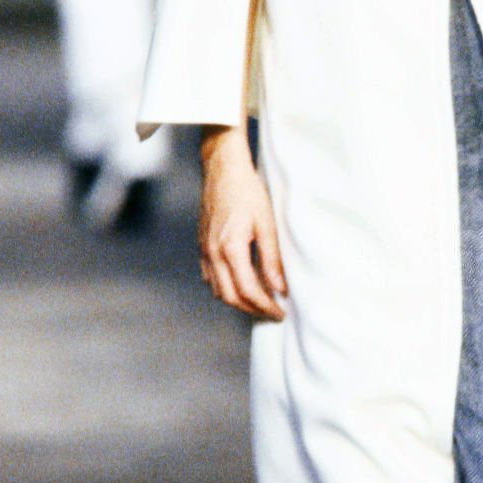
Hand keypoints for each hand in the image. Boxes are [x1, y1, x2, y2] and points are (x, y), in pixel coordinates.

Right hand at [198, 127, 287, 318]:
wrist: (222, 169)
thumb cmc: (247, 191)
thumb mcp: (267, 224)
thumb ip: (272, 259)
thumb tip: (279, 288)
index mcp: (230, 248)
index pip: (248, 291)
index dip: (266, 306)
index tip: (281, 312)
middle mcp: (212, 253)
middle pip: (230, 297)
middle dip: (253, 310)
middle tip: (273, 313)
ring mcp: (204, 251)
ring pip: (218, 290)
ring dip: (239, 302)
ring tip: (261, 302)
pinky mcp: (202, 246)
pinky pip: (210, 278)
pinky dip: (226, 288)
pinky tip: (241, 286)